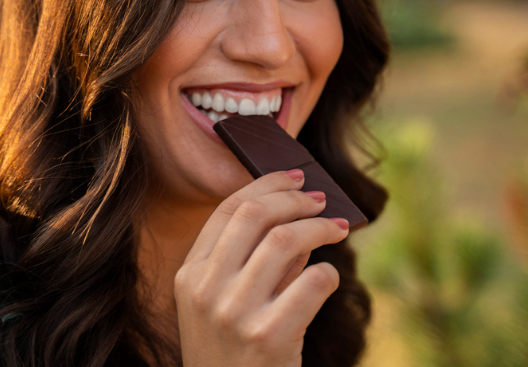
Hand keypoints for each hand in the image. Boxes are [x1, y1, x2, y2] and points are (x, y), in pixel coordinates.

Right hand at [174, 170, 349, 366]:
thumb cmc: (231, 352)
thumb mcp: (224, 305)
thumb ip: (253, 260)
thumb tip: (297, 216)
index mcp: (190, 275)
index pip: (228, 210)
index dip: (266, 185)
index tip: (296, 177)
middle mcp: (207, 290)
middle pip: (255, 215)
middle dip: (295, 198)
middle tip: (320, 199)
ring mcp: (236, 313)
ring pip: (286, 241)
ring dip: (319, 227)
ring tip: (337, 229)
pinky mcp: (270, 336)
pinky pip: (313, 282)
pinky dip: (328, 273)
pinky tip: (329, 277)